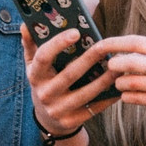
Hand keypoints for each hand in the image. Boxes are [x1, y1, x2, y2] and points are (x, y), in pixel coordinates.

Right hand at [25, 28, 119, 145]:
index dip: (58, 43)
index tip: (76, 32)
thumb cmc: (44, 83)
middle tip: (106, 46)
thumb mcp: (33, 66)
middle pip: (70, 74)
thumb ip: (31, 45)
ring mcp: (58, 109)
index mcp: (34, 75)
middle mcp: (44, 93)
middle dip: (90, 59)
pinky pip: (93, 108)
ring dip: (104, 79)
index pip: (43, 57)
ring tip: (119, 66)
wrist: (48, 119)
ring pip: (86, 93)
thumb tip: (25, 24)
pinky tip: (119, 86)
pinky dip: (108, 98)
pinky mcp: (71, 121)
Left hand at [84, 35, 145, 122]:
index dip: (113, 43)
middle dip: (114, 64)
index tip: (99, 46)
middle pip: (131, 62)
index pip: (135, 42)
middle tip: (109, 67)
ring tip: (119, 83)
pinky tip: (127, 95)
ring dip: (120, 83)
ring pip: (132, 83)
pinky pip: (139, 99)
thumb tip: (124, 51)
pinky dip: (128, 97)